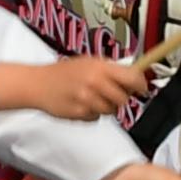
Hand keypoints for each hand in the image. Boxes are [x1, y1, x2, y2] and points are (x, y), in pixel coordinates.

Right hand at [0, 54, 147, 121]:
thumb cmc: (63, 72)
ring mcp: (87, 99)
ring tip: (92, 97)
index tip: (143, 88)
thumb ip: (109, 68)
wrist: (38, 84)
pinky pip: (96, 118)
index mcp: (99, 67)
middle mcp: (95, 83)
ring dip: (106, 107)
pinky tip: (81, 104)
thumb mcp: (88, 61)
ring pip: (111, 110)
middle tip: (111, 93)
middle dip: (120, 98)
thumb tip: (134, 74)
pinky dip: (92, 114)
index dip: (141, 84)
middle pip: (123, 98)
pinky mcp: (80, 114)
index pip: (132, 77)